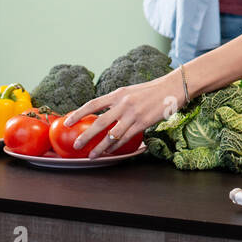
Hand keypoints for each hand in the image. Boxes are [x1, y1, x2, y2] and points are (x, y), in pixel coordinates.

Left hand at [61, 73, 183, 159]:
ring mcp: (133, 114)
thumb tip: (106, 112)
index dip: (78, 114)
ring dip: (99, 147)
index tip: (67, 122)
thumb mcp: (131, 91)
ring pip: (111, 135)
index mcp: (118, 93)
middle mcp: (123, 103)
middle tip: (76, 146)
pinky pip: (125, 138)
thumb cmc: (153, 90)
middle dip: (85, 136)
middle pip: (98, 122)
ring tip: (91, 155)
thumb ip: (118, 101)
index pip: (92, 104)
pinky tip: (110, 151)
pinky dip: (116, 146)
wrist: (174, 87)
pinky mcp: (143, 123)